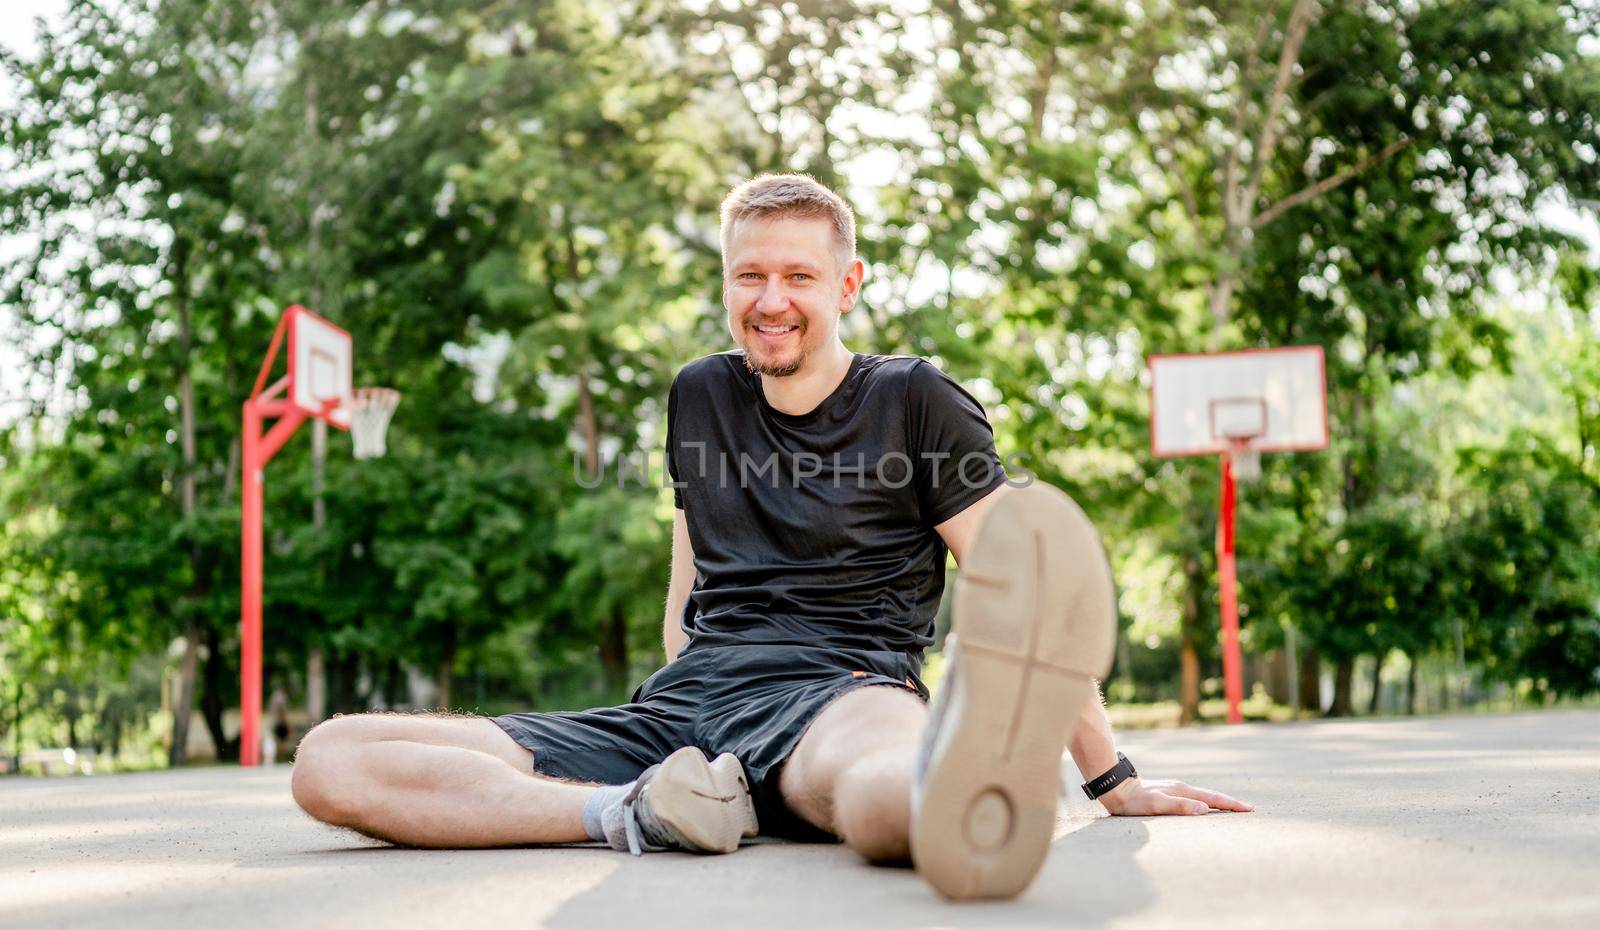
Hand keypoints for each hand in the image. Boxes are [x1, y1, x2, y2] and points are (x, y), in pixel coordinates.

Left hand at [1097, 776, 1252, 815]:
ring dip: (1218, 801)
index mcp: (1182, 791)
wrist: (1116, 789)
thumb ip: (1179, 806)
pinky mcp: (1168, 792)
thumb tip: (1205, 809)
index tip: (1248, 808)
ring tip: (1232, 808)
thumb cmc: (1134, 801)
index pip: (1212, 798)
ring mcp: (1175, 789)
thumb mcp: (1156, 805)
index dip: (1230, 804)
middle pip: (1211, 795)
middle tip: (1248, 808)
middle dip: (1229, 802)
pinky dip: (1205, 802)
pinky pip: (1194, 797)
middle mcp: (1181, 788)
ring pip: (1203, 795)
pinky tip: (1204, 806)